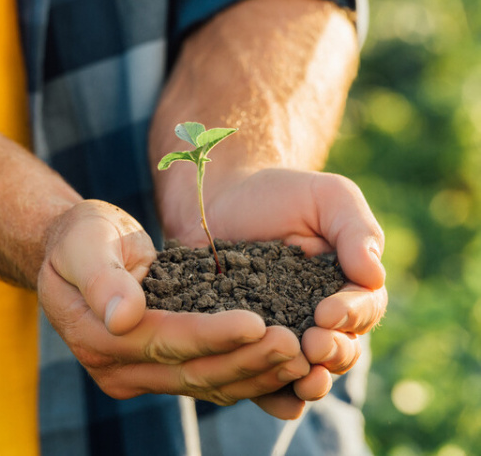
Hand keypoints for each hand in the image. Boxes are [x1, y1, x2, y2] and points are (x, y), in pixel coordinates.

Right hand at [38, 199, 319, 418]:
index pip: (162, 341)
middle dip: (245, 360)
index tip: (256, 322)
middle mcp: (117, 368)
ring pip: (206, 384)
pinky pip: (208, 380)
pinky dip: (247, 375)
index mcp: (96, 337)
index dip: (210, 335)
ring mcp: (138, 375)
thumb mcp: (83, 243)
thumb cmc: (80, 237)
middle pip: (191, 371)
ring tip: (301, 357)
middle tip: (295, 345)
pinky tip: (283, 367)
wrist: (76, 250)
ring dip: (255, 374)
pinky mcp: (159, 371)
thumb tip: (123, 317)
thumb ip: (101, 278)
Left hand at [159, 168, 387, 402]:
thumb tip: (374, 274)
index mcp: (346, 286)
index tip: (327, 313)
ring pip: (307, 372)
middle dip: (334, 352)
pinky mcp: (246, 346)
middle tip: (314, 344)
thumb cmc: (276, 194)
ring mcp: (282, 335)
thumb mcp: (326, 197)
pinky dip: (273, 395)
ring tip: (303, 378)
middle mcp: (319, 318)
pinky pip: (263, 380)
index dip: (351, 315)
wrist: (216, 200)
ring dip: (310, 380)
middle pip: (341, 350)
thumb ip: (355, 230)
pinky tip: (274, 397)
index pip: (363, 309)